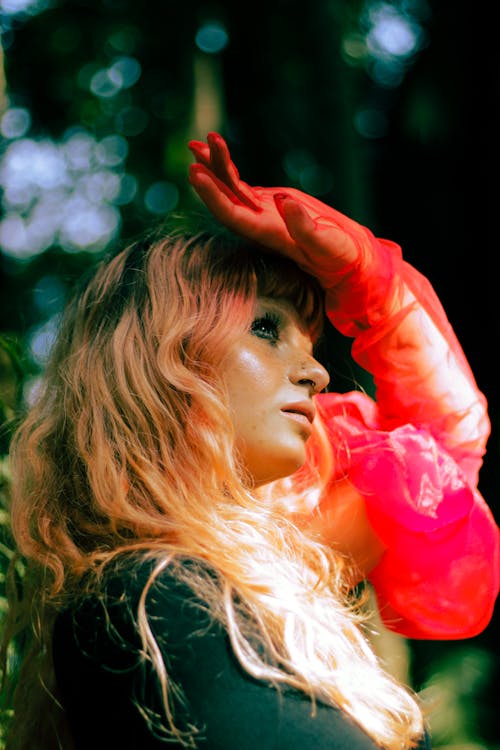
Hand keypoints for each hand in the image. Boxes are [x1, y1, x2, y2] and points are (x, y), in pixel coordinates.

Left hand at [188, 132, 375, 288]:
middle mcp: (257, 224)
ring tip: (196, 142)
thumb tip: (286, 201)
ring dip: (213, 165)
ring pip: (230, 187)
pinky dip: (224, 166)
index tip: (197, 174)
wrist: (346, 257)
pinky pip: (239, 183)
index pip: (233, 216)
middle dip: (208, 176)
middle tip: (194, 151)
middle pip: (225, 200)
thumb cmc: (339, 256)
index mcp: (268, 235)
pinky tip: (212, 148)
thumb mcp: (328, 245)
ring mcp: (260, 212)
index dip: (213, 196)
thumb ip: (306, 228)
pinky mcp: (267, 201)